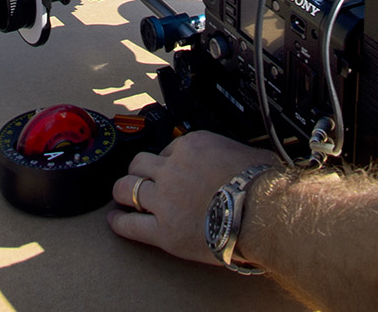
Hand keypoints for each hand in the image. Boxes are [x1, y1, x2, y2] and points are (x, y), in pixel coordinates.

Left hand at [108, 130, 277, 265]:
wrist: (262, 214)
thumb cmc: (262, 187)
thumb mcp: (250, 154)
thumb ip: (235, 156)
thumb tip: (246, 161)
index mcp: (193, 146)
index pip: (169, 148)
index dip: (169, 161)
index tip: (171, 169)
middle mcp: (173, 168)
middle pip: (139, 164)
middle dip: (138, 171)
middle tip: (139, 178)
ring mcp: (164, 199)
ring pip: (127, 189)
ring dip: (122, 191)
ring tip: (121, 196)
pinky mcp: (162, 231)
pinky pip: (130, 225)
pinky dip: (119, 223)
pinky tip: (115, 221)